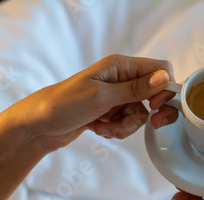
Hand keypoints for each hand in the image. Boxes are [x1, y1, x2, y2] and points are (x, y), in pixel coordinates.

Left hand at [15, 54, 176, 151]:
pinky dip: (117, 130)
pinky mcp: (109, 112)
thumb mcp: (101, 97)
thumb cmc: (63, 105)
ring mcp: (114, 97)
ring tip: (106, 127)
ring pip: (139, 114)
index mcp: (119, 66)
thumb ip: (135, 89)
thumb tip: (164, 78)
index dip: (164, 88)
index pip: (159, 69)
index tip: (155, 106)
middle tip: (149, 125)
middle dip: (149, 113)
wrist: (39, 126)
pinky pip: (126, 123)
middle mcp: (120, 79)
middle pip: (153, 95)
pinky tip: (100, 129)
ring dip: (126, 126)